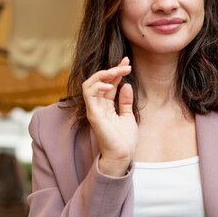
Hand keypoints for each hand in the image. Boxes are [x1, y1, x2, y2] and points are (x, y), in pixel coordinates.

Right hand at [82, 57, 137, 176]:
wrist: (123, 154)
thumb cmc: (124, 139)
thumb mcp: (128, 116)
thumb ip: (125, 101)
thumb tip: (126, 85)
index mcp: (106, 105)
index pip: (108, 83)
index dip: (117, 71)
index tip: (127, 62)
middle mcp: (98, 105)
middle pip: (99, 81)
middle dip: (112, 69)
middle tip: (126, 64)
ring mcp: (94, 109)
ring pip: (90, 84)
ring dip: (104, 74)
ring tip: (117, 71)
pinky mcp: (93, 114)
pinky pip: (89, 95)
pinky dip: (98, 87)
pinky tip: (110, 84)